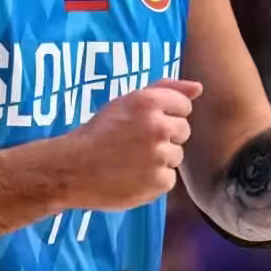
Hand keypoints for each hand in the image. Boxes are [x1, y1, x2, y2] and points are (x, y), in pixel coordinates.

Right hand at [62, 78, 202, 210]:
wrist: (72, 169)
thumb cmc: (97, 133)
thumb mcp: (125, 103)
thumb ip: (163, 90)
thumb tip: (198, 88)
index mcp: (147, 102)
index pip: (183, 105)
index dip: (166, 114)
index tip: (147, 122)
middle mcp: (157, 126)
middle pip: (182, 131)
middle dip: (165, 136)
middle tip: (136, 143)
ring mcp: (160, 156)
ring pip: (176, 156)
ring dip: (160, 159)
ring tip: (132, 161)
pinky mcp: (159, 182)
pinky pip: (168, 179)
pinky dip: (154, 180)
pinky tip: (133, 177)